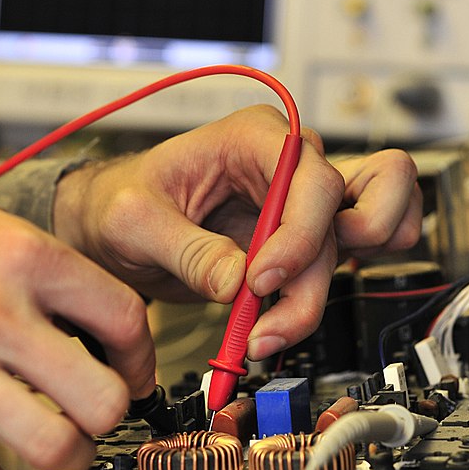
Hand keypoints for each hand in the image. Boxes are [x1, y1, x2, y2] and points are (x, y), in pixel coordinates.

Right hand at [0, 176, 154, 469]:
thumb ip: (39, 269)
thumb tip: (88, 313)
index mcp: (22, 257)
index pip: (123, 317)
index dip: (141, 354)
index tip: (135, 368)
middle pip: (101, 395)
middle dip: (113, 413)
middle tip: (104, 412)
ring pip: (53, 444)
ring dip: (72, 459)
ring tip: (67, 450)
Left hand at [54, 105, 421, 361]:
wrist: (111, 223)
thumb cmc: (121, 200)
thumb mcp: (132, 220)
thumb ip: (186, 249)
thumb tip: (237, 284)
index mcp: (254, 137)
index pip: (312, 178)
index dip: (298, 235)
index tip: (260, 281)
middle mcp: (289, 164)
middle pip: (353, 209)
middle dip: (322, 269)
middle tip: (274, 310)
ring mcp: (300, 204)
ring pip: (357, 246)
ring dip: (316, 297)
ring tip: (262, 332)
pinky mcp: (298, 242)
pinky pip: (342, 267)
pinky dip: (319, 299)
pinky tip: (276, 320)